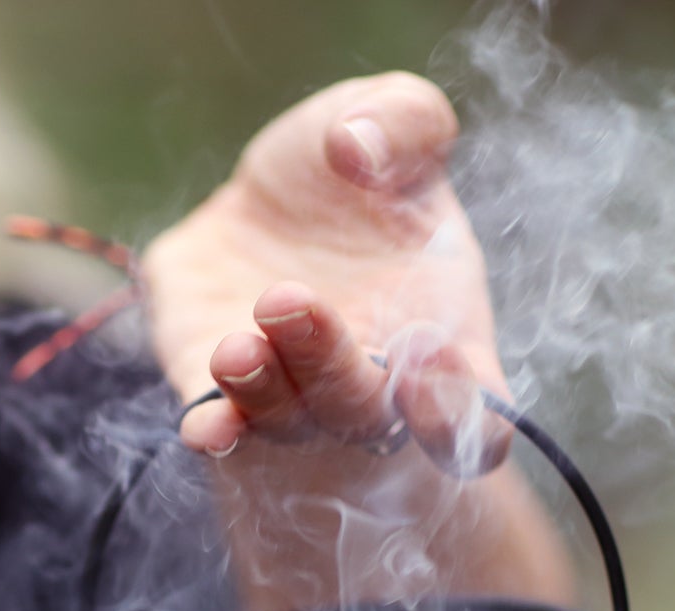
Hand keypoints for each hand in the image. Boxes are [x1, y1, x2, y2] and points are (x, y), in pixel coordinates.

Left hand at [141, 72, 511, 472]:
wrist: (263, 193)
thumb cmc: (353, 168)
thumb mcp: (393, 115)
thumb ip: (405, 119)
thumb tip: (356, 149)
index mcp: (441, 340)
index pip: (469, 420)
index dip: (455, 410)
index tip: (425, 350)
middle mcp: (370, 386)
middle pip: (362, 418)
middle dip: (329, 366)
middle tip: (290, 299)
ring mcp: (292, 396)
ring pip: (287, 425)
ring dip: (263, 392)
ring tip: (237, 346)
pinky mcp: (219, 388)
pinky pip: (219, 429)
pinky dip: (214, 432)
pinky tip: (205, 425)